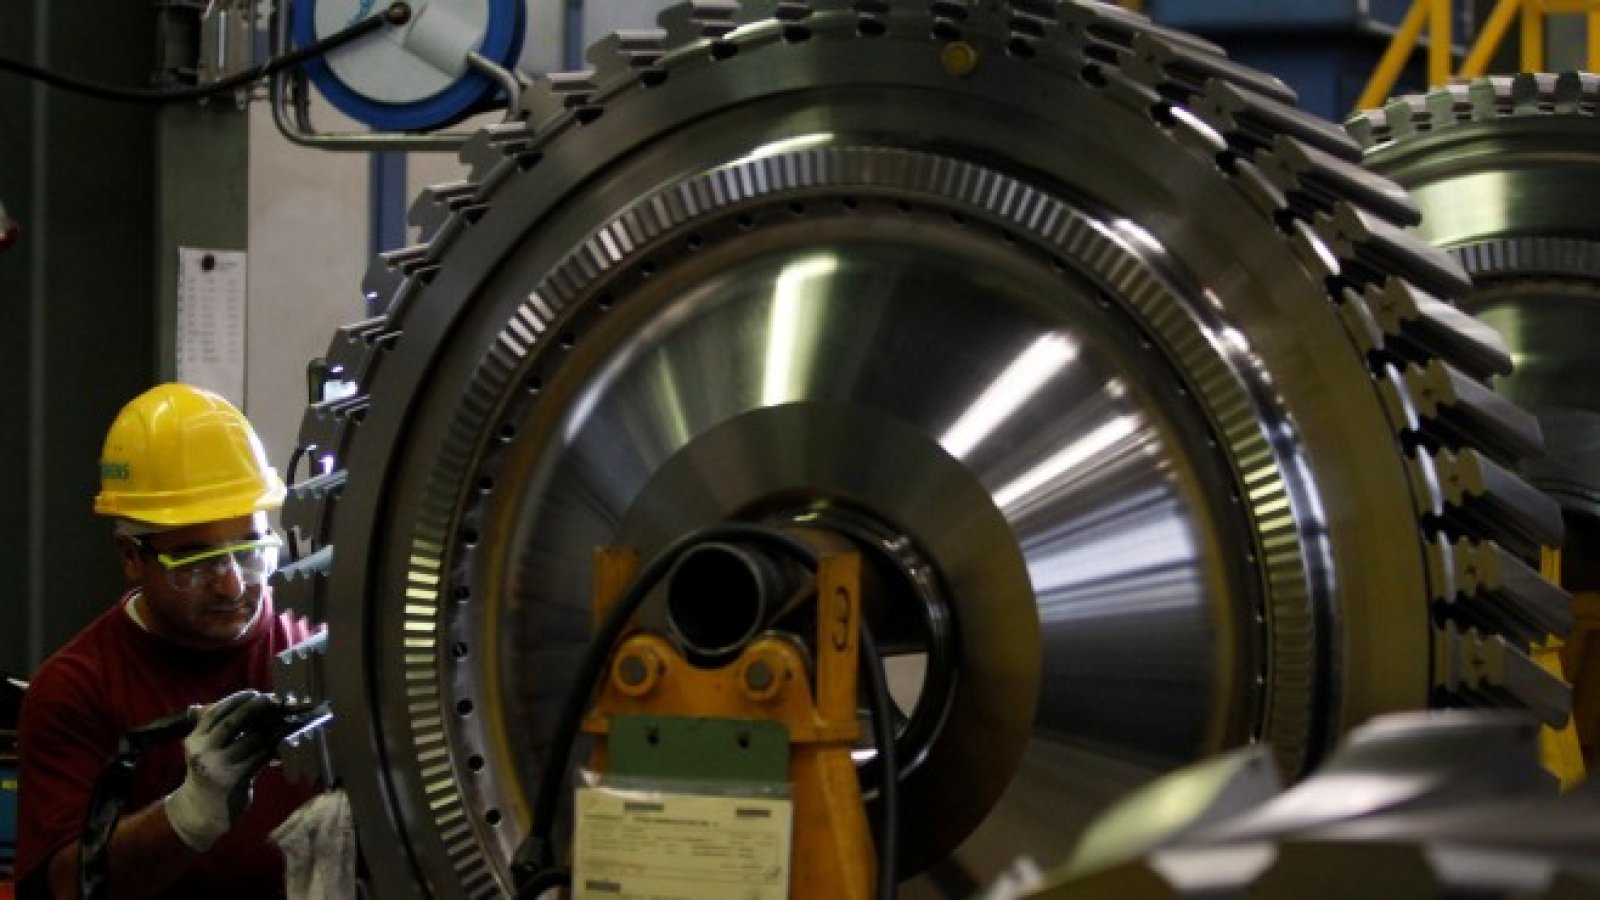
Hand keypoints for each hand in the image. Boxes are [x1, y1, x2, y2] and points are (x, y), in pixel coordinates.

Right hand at [163, 690, 278, 850]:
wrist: (201, 810)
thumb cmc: (209, 773)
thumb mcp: (205, 749)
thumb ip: (219, 729)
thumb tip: (247, 703)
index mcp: (194, 739)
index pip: (215, 712)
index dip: (236, 699)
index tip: (254, 692)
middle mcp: (202, 751)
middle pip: (233, 722)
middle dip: (255, 708)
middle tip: (273, 700)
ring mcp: (217, 766)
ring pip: (252, 740)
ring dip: (272, 729)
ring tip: (286, 720)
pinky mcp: (233, 779)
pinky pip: (260, 758)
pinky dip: (274, 748)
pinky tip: (284, 743)